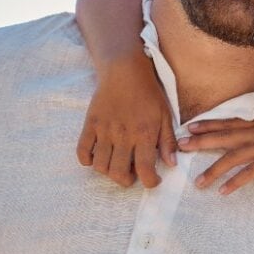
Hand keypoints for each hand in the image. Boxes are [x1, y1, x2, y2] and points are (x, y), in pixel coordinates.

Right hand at [76, 51, 176, 187]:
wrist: (125, 71)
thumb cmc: (149, 94)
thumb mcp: (165, 116)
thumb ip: (167, 141)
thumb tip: (171, 164)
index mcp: (144, 134)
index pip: (146, 169)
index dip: (150, 182)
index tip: (153, 181)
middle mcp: (123, 135)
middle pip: (119, 173)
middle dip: (127, 180)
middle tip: (133, 175)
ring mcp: (104, 131)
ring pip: (100, 166)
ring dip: (108, 172)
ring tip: (117, 166)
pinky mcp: (90, 124)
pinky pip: (82, 151)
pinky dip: (87, 160)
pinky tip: (97, 157)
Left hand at [180, 112, 253, 194]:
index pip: (230, 121)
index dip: (209, 124)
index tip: (189, 127)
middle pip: (225, 136)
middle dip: (201, 142)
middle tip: (180, 147)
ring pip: (233, 157)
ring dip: (214, 170)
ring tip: (198, 183)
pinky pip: (251, 173)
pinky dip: (236, 182)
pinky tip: (224, 192)